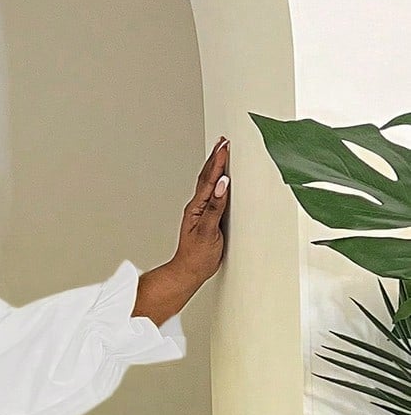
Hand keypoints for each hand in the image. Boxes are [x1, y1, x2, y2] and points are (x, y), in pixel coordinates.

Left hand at [173, 134, 229, 286]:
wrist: (188, 272)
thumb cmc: (197, 257)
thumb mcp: (208, 232)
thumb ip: (215, 207)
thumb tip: (222, 185)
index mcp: (196, 208)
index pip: (210, 180)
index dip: (218, 162)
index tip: (225, 147)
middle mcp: (197, 207)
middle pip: (207, 177)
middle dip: (215, 158)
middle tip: (223, 142)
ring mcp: (200, 211)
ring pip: (208, 183)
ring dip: (215, 166)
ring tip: (221, 152)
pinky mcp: (206, 217)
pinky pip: (212, 193)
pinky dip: (216, 180)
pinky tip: (220, 178)